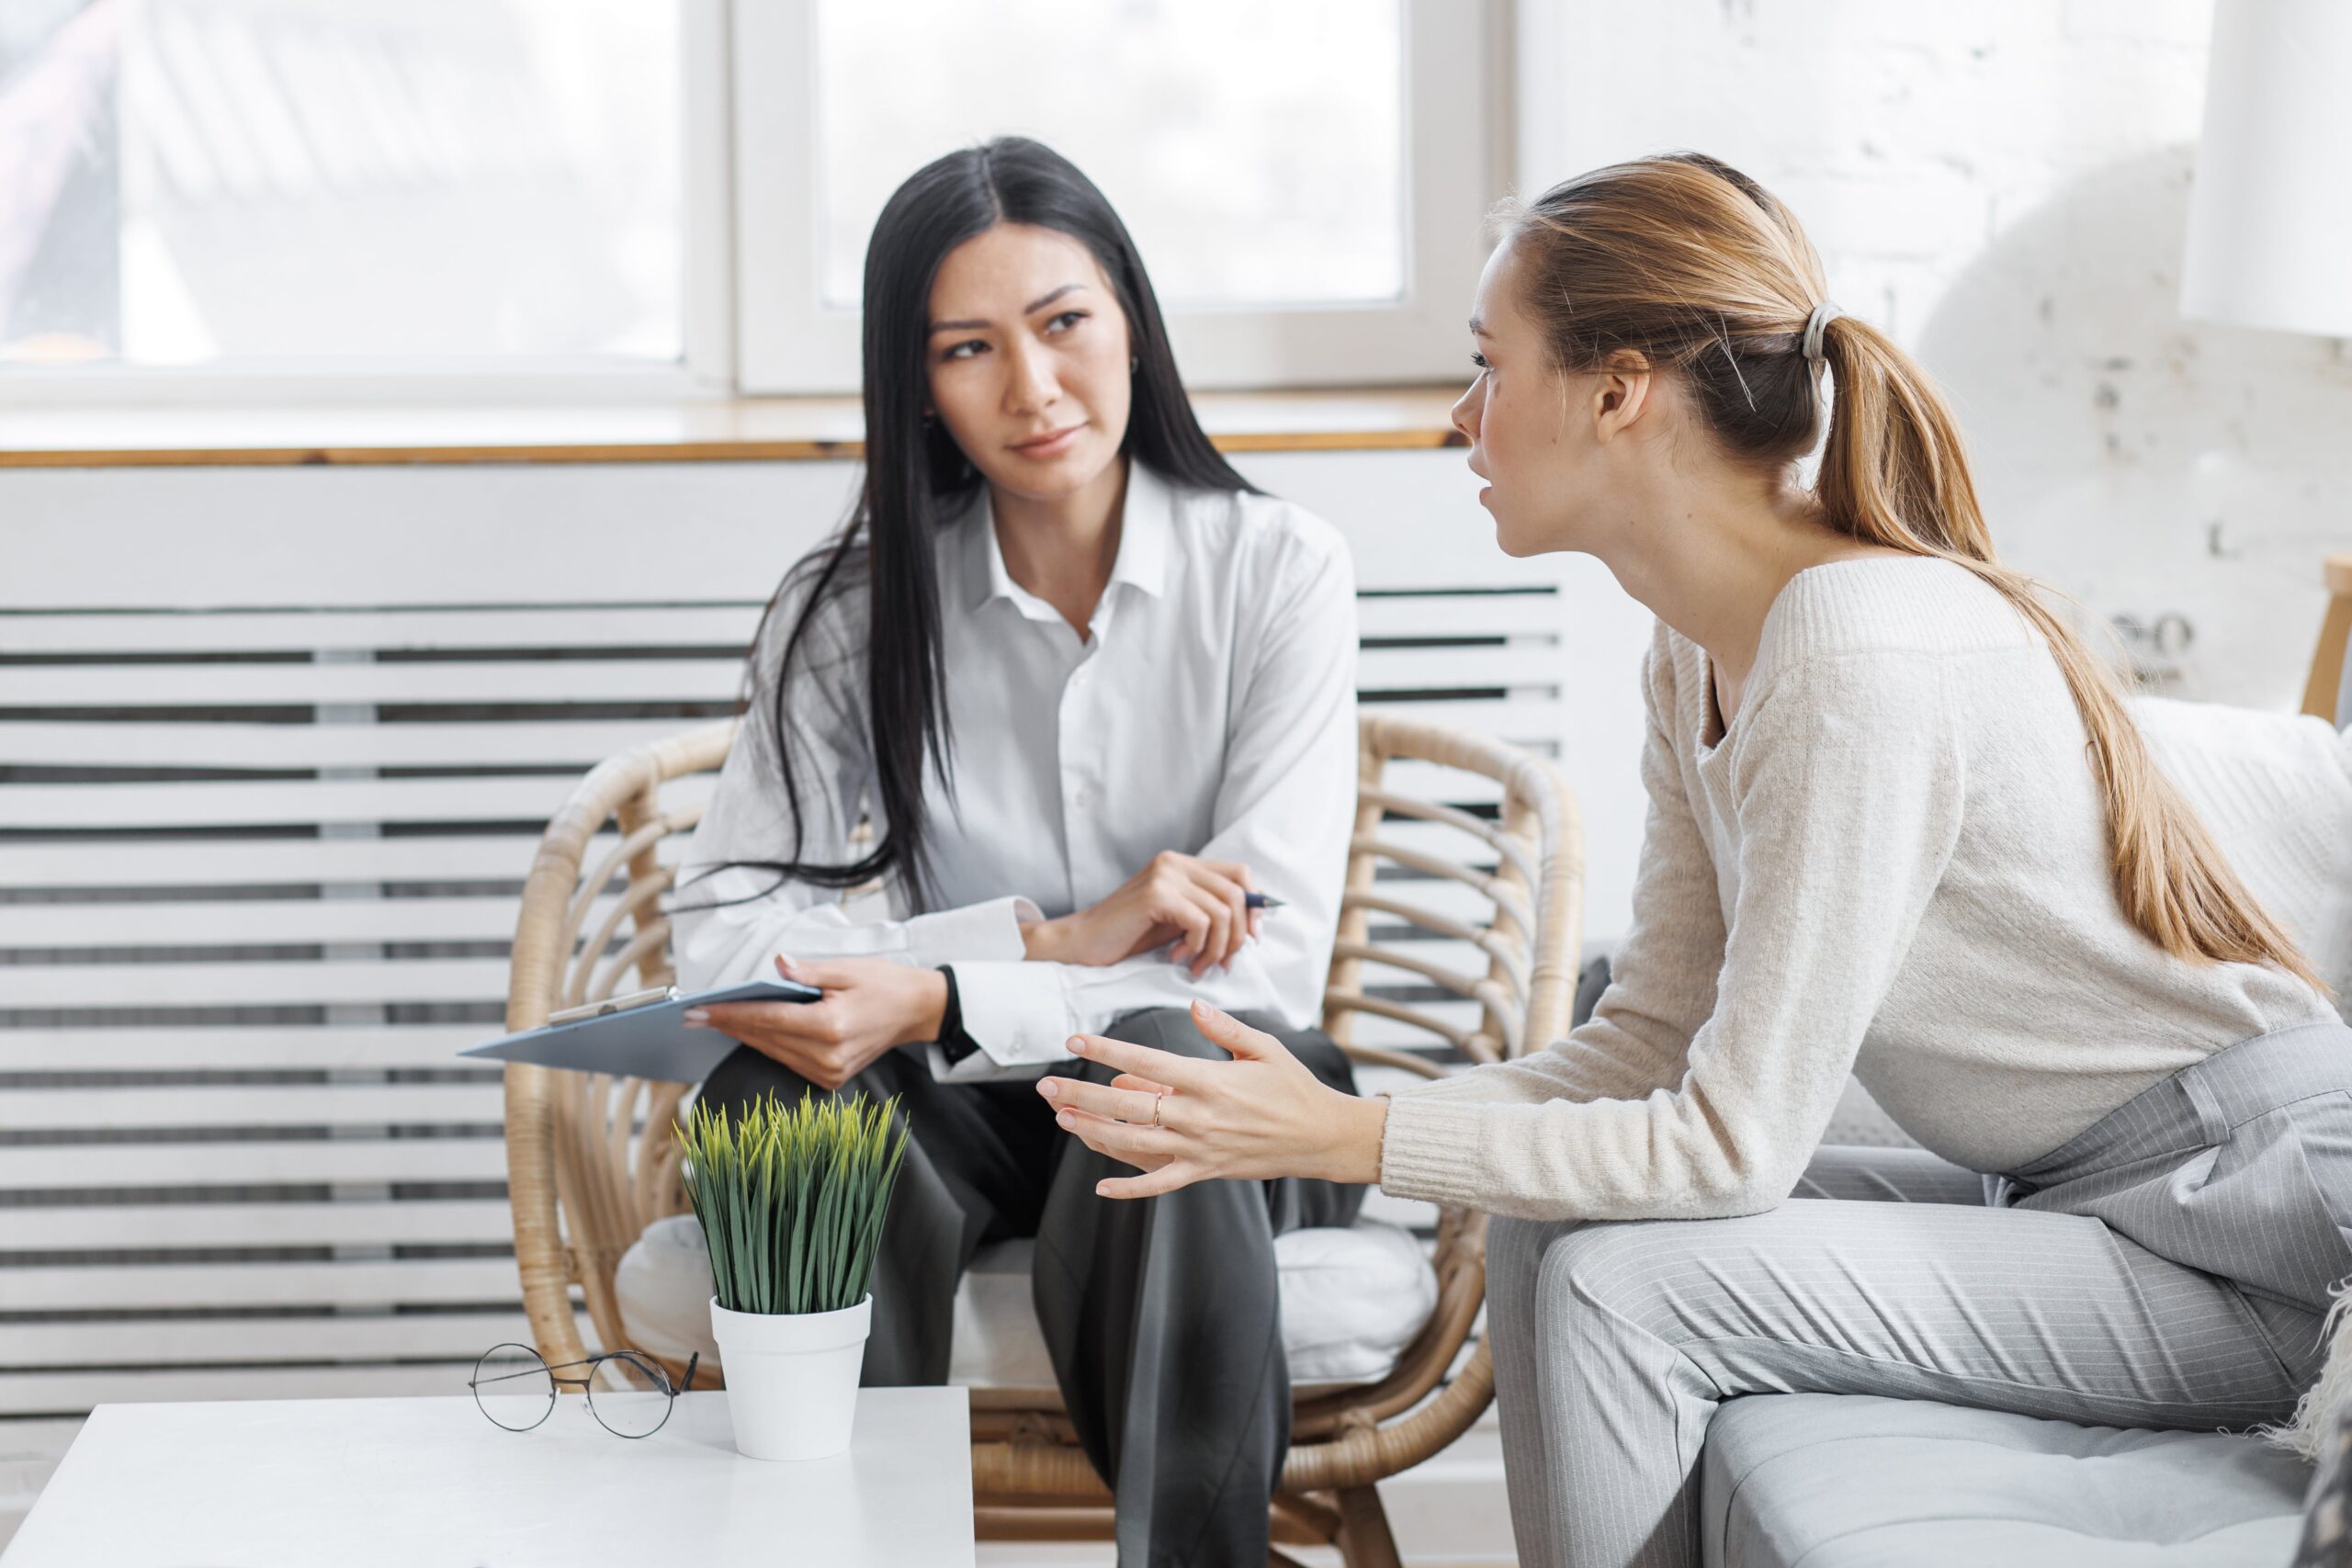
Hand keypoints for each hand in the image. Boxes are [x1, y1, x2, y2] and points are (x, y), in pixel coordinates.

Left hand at [683, 954, 945, 1091]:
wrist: (916, 1011)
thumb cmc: (883, 984)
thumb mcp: (847, 968)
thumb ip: (809, 970)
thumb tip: (777, 964)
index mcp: (831, 1027)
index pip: (768, 1019)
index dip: (730, 1014)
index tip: (699, 1009)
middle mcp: (827, 1056)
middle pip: (765, 1038)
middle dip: (728, 1024)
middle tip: (692, 1015)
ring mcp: (829, 1072)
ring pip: (772, 1052)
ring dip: (742, 1035)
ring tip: (711, 1020)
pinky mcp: (829, 1078)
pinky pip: (786, 1059)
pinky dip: (766, 1044)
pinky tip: (746, 1030)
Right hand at [1022, 851, 1262, 976]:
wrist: (1081, 943)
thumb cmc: (1128, 936)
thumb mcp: (1176, 921)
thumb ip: (1208, 913)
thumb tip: (1253, 925)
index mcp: (1182, 864)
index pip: (1240, 873)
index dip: (1255, 906)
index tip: (1251, 939)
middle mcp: (1175, 862)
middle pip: (1238, 894)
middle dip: (1238, 936)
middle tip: (1221, 963)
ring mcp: (1165, 875)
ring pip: (1223, 912)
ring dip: (1216, 948)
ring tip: (1195, 965)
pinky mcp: (1156, 894)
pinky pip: (1202, 922)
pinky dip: (1197, 947)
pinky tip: (1176, 958)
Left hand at [1034, 1001, 1388, 1197]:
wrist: (1321, 1136)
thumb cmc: (1293, 1086)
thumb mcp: (1263, 1046)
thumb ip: (1223, 1027)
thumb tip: (1191, 1004)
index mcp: (1208, 1079)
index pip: (1145, 1062)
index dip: (1107, 1052)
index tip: (1075, 1041)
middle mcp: (1197, 1115)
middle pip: (1126, 1105)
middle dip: (1081, 1094)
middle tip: (1046, 1085)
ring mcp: (1199, 1147)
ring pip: (1134, 1143)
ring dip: (1092, 1132)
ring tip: (1061, 1118)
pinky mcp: (1205, 1171)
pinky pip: (1160, 1183)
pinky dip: (1130, 1188)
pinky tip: (1101, 1186)